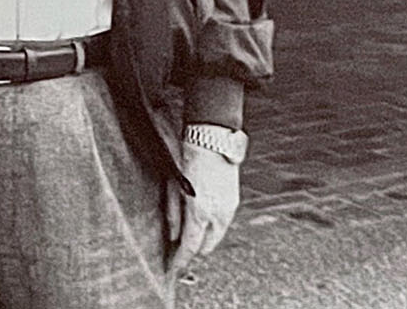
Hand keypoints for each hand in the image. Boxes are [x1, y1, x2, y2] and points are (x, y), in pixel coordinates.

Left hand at [167, 141, 239, 275]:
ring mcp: (229, 208)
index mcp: (200, 211)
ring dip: (203, 238)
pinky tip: (201, 219)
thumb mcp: (172, 186)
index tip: (174, 267)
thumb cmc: (188, 158)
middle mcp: (218, 214)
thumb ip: (173, 213)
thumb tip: (173, 235)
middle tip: (178, 248)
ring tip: (188, 232)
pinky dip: (211, 227)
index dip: (182, 260)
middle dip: (193, 250)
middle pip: (207, 246)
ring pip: (216, 236)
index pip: (191, 246)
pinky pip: (222, 223)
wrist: (212, 138)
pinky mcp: (234, 201)